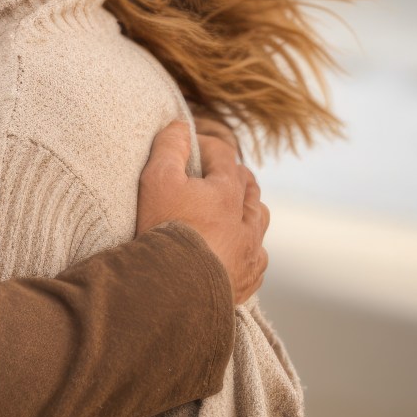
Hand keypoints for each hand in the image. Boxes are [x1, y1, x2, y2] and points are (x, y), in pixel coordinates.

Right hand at [136, 121, 268, 304]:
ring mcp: (249, 254)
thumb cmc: (163, 230)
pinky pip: (256, 259)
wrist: (172, 291)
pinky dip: (246, 249)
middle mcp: (246, 221)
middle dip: (233, 176)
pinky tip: (233, 251)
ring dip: (247, 211)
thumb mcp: (157, 178)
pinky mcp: (246, 282)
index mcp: (227, 193)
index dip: (206, 145)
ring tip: (231, 212)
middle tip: (212, 175)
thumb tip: (180, 125)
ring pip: (259, 222)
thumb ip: (170, 147)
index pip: (224, 156)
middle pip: (249, 188)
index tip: (188, 145)